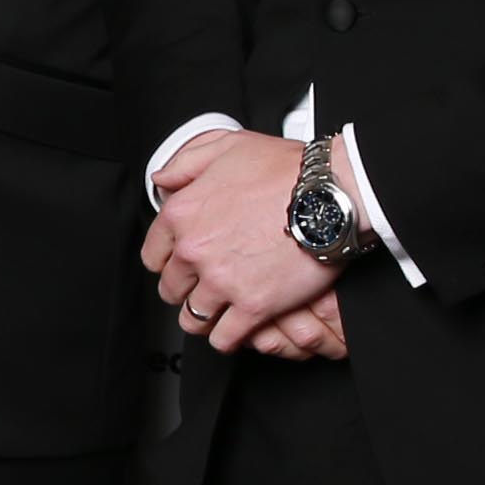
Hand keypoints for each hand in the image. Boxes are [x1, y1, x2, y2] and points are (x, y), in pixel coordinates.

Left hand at [144, 128, 343, 352]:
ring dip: (203, 316)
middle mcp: (194, 250)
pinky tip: (237, 326)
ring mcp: (221, 281)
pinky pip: (223, 338)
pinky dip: (227, 337)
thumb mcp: (227, 146)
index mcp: (183, 214)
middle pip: (171, 288)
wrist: (331, 194)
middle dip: (186, 288)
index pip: (153, 254)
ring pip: (191, 318)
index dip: (169, 261)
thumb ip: (187, 163)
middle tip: (206, 284)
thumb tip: (162, 180)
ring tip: (219, 310)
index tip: (183, 264)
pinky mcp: (253, 306)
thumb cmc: (287, 170)